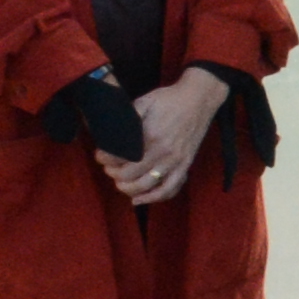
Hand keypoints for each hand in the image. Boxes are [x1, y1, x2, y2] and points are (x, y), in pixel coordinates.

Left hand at [101, 69, 229, 206]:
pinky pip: (171, 188)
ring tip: (120, 183)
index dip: (104, 159)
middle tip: (108, 168)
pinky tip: (140, 199)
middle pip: (129, 175)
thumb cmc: (169, 99)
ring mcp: (176, 161)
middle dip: (113, 174)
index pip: (119, 157)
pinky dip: (154, 198)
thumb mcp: (144, 102)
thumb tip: (111, 134)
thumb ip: (128, 119)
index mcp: (150, 136)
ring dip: (129, 189)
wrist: (199, 98)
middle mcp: (163, 152)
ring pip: (147, 186)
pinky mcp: (185, 165)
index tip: (100, 155)